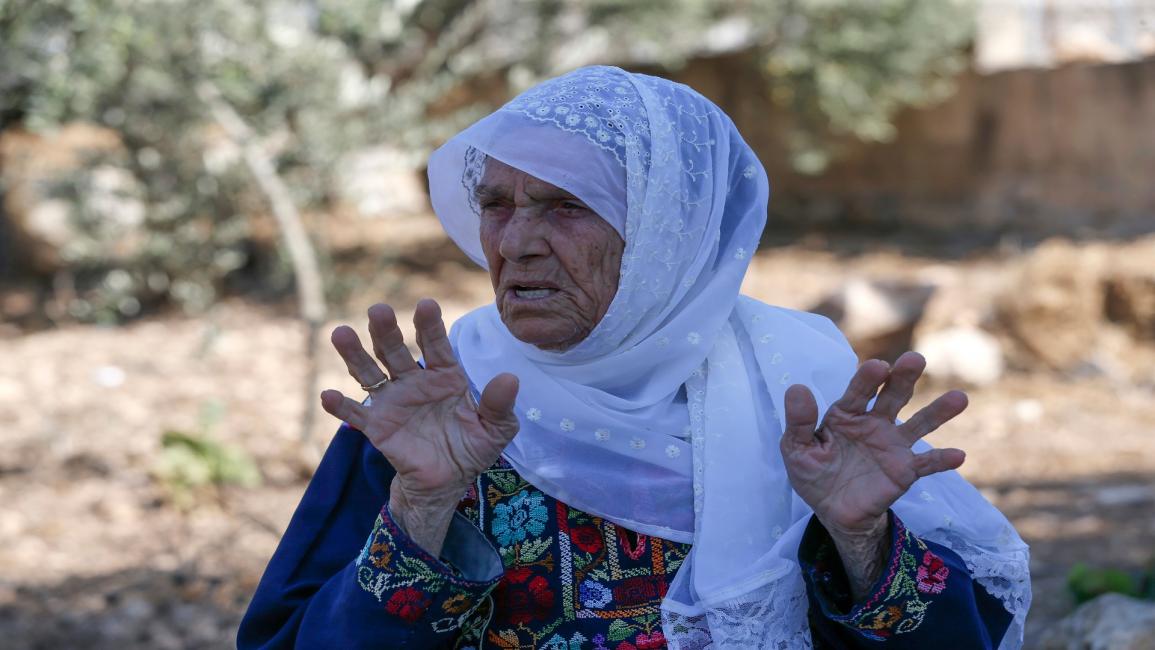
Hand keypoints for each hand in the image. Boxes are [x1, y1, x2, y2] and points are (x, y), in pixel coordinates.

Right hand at [320, 299, 519, 553]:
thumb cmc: (472, 447)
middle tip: (378, 309)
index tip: (426, 305)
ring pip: (370, 372)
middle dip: (387, 330)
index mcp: (445, 375)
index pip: (436, 345)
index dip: (430, 326)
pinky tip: (328, 395)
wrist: (448, 481)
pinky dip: (340, 405)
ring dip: (355, 354)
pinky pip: (355, 414)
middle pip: (396, 350)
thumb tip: (510, 378)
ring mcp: (392, 401)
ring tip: (341, 333)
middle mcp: (414, 381)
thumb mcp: (495, 429)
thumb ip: (500, 405)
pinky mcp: (377, 426)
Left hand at [780, 351, 966, 598]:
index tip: (878, 366)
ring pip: (919, 424)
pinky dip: (941, 460)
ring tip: (959, 397)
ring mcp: (892, 445)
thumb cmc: (814, 474)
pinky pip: (926, 464)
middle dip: (903, 378)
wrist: (833, 512)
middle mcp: (874, 423)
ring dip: (937, 411)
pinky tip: (958, 455)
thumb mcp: (796, 449)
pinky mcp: (905, 471)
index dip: (867, 379)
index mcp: (846, 414)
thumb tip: (796, 388)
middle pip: (892, 396)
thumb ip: (799, 422)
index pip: (858, 392)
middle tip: (915, 359)